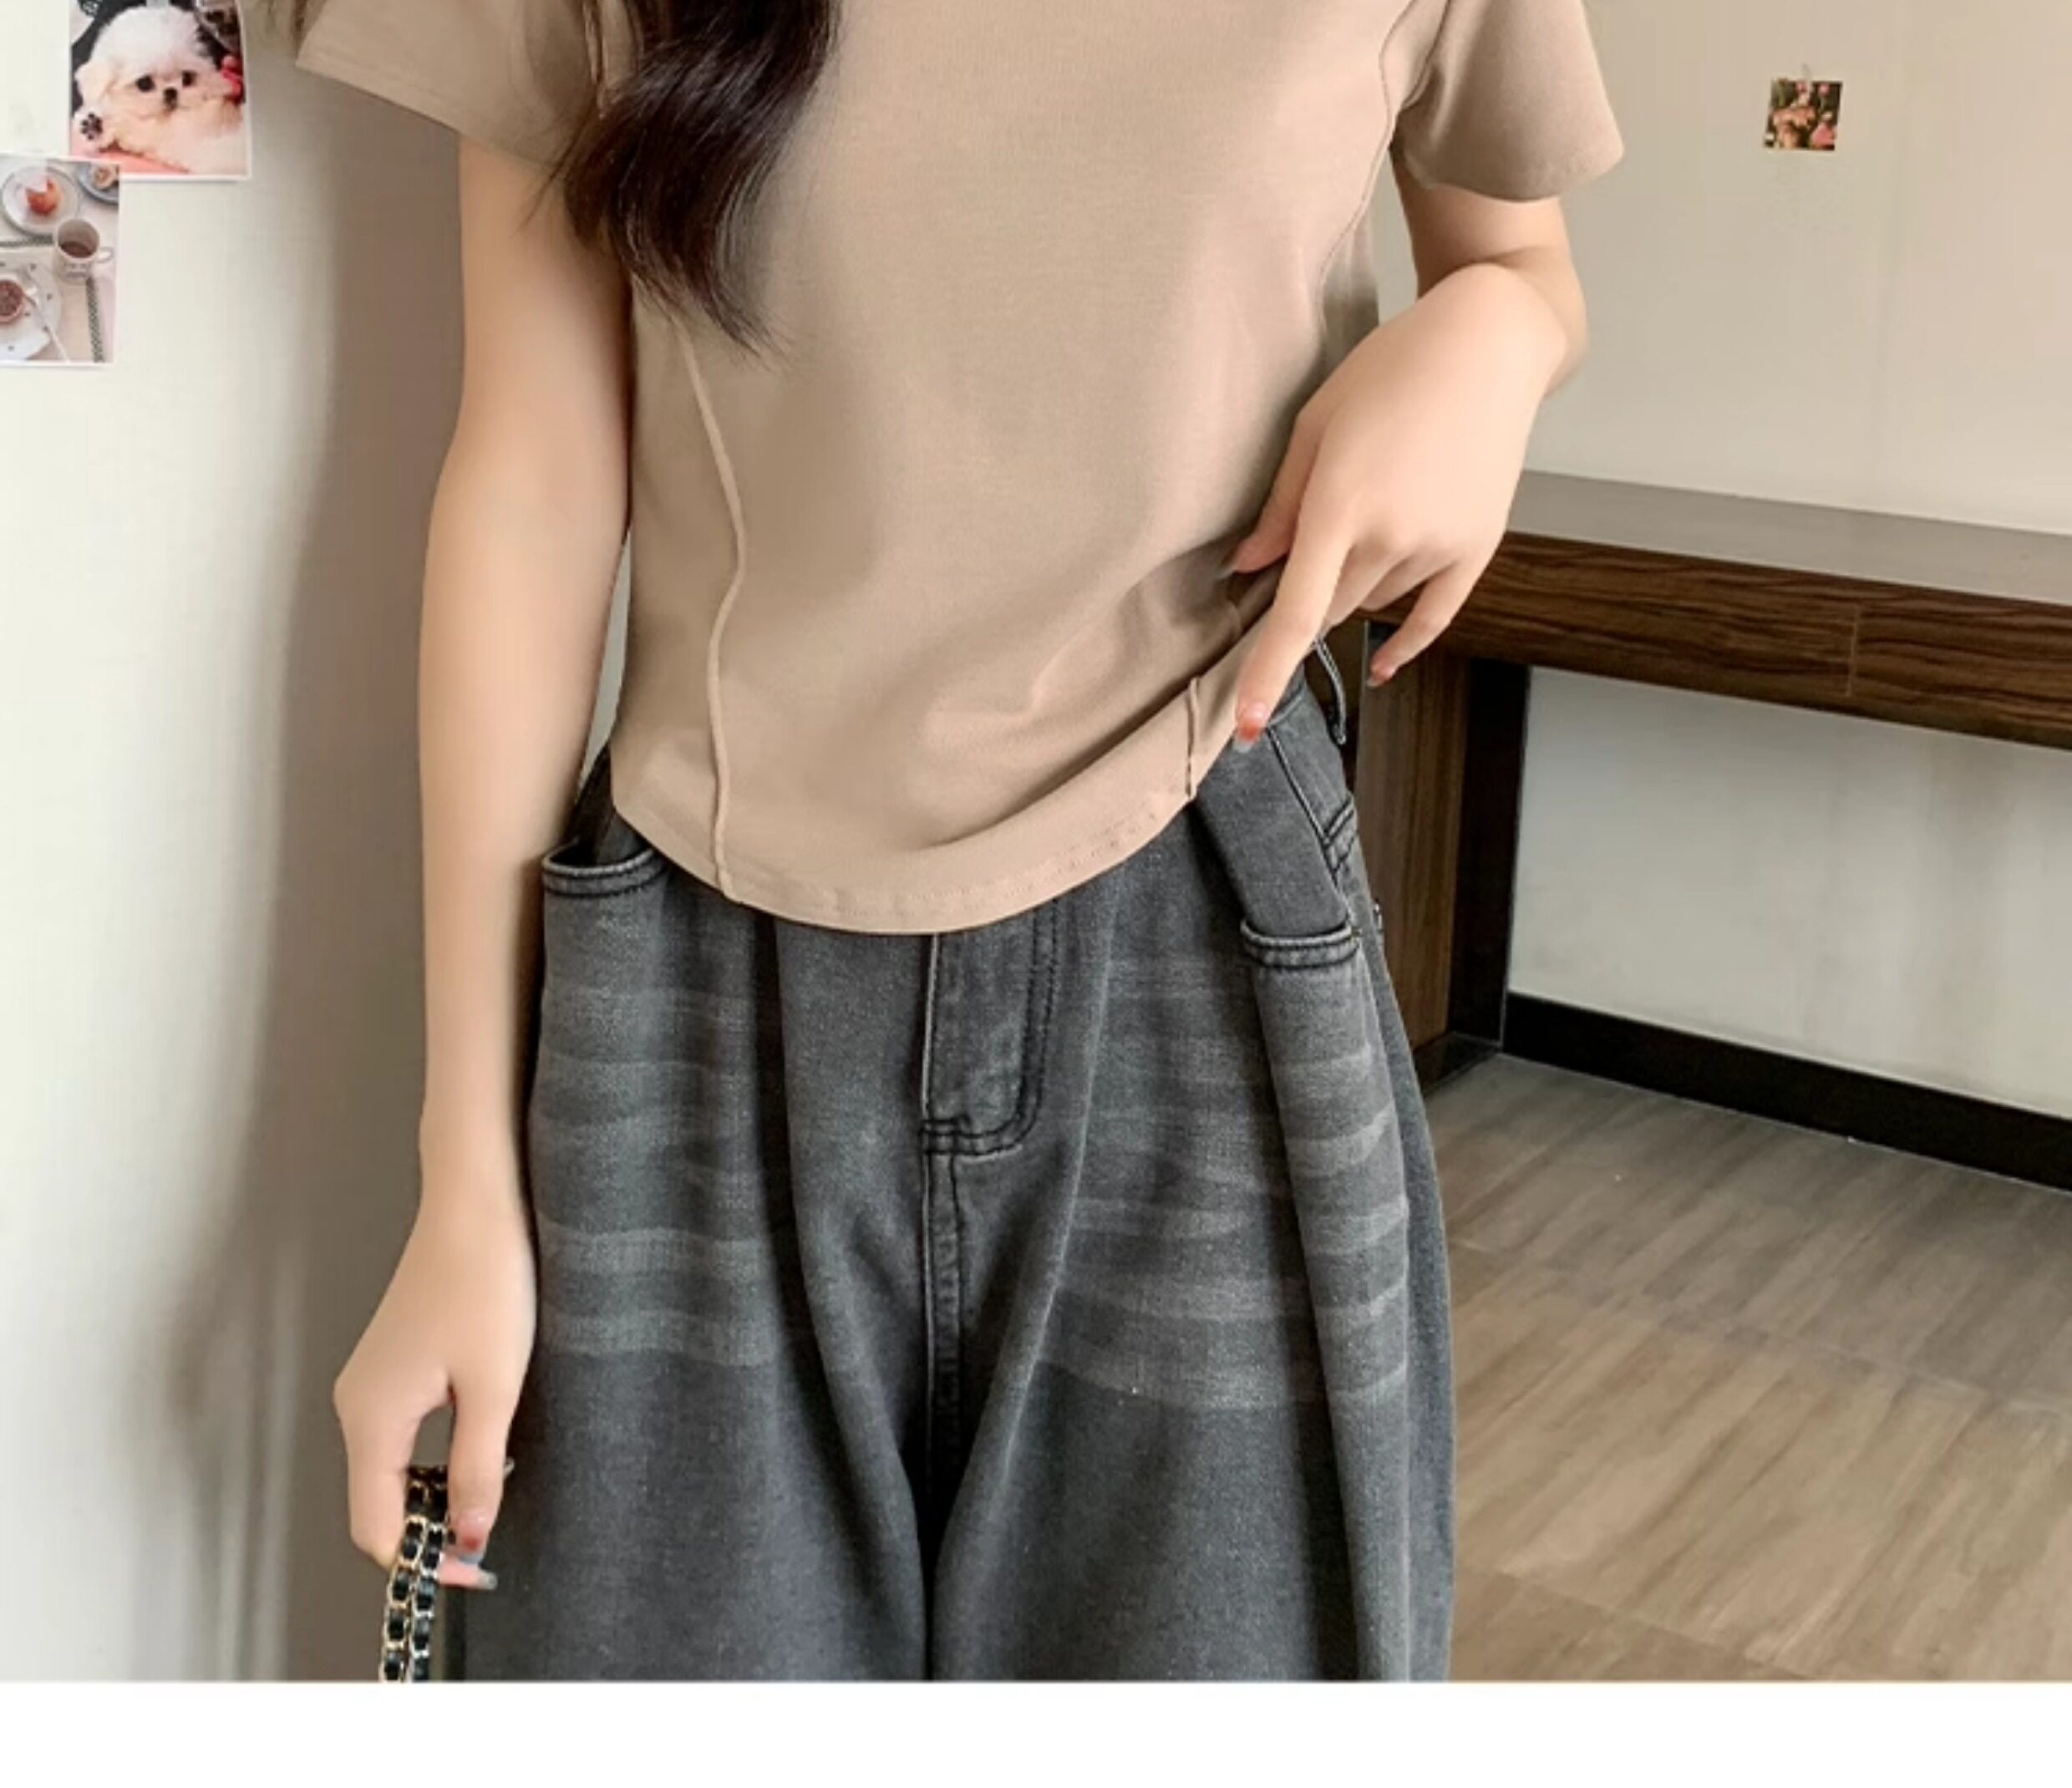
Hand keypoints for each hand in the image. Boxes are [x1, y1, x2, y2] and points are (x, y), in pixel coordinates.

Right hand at [333, 1146, 536, 1590]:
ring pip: (390, 1470)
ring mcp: (370, 1383)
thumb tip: (470, 1536)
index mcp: (371, 1417)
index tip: (479, 1570)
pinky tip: (478, 1456)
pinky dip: (431, 1462)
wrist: (477, 1204)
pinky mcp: (394, 1364)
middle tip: (490, 1547)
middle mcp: (357, 1404)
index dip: (424, 1561)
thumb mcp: (495, 1385)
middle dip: (427, 1534)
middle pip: (377, 1503)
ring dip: (432, 1497)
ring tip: (490, 1504)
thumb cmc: (488, 1284)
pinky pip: (400, 1437)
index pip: (378, 1526)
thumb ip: (478, 1466)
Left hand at [1225, 263, 1568, 742]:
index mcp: (1342, 505)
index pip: (1297, 612)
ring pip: (1373, 602)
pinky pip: (1433, 617)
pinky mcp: (1477, 547)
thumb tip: (1247, 570)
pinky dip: (1403, 643)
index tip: (1244, 726)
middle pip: (1331, 605)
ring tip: (1372, 508)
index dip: (1266, 673)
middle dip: (1311, 587)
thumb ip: (1280, 505)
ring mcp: (1441, 546)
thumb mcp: (1316, 424)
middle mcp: (1393, 536)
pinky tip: (1379, 667)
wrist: (1488, 343)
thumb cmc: (1389, 369)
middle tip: (1312, 531)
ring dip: (1355, 583)